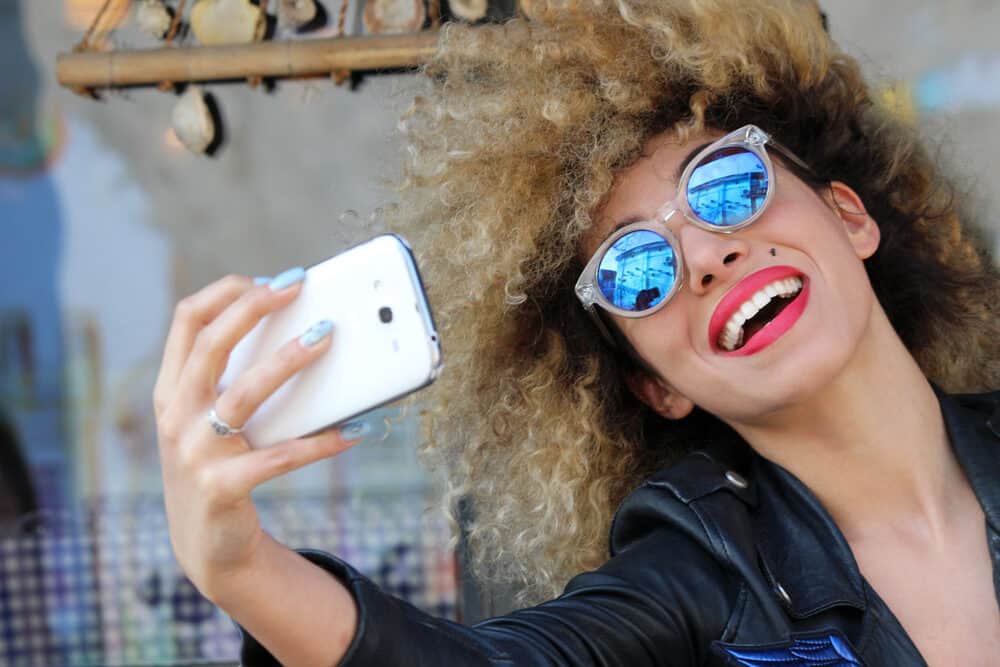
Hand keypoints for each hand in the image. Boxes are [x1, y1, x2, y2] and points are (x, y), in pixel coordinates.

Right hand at [153, 270, 360, 598]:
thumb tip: (301, 331)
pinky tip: (352, 430)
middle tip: (296, 286)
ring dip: (287, 360)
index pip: (186, 322)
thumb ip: (233, 380)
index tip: (267, 280)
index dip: (224, 293)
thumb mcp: (211, 422)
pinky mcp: (222, 488)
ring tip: (326, 337)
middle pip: (210, 345)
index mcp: (171, 391)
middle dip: (253, 309)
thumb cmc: (221, 467)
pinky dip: (320, 442)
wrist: (208, 547)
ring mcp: (194, 453)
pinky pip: (279, 457)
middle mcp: (175, 417)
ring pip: (243, 393)